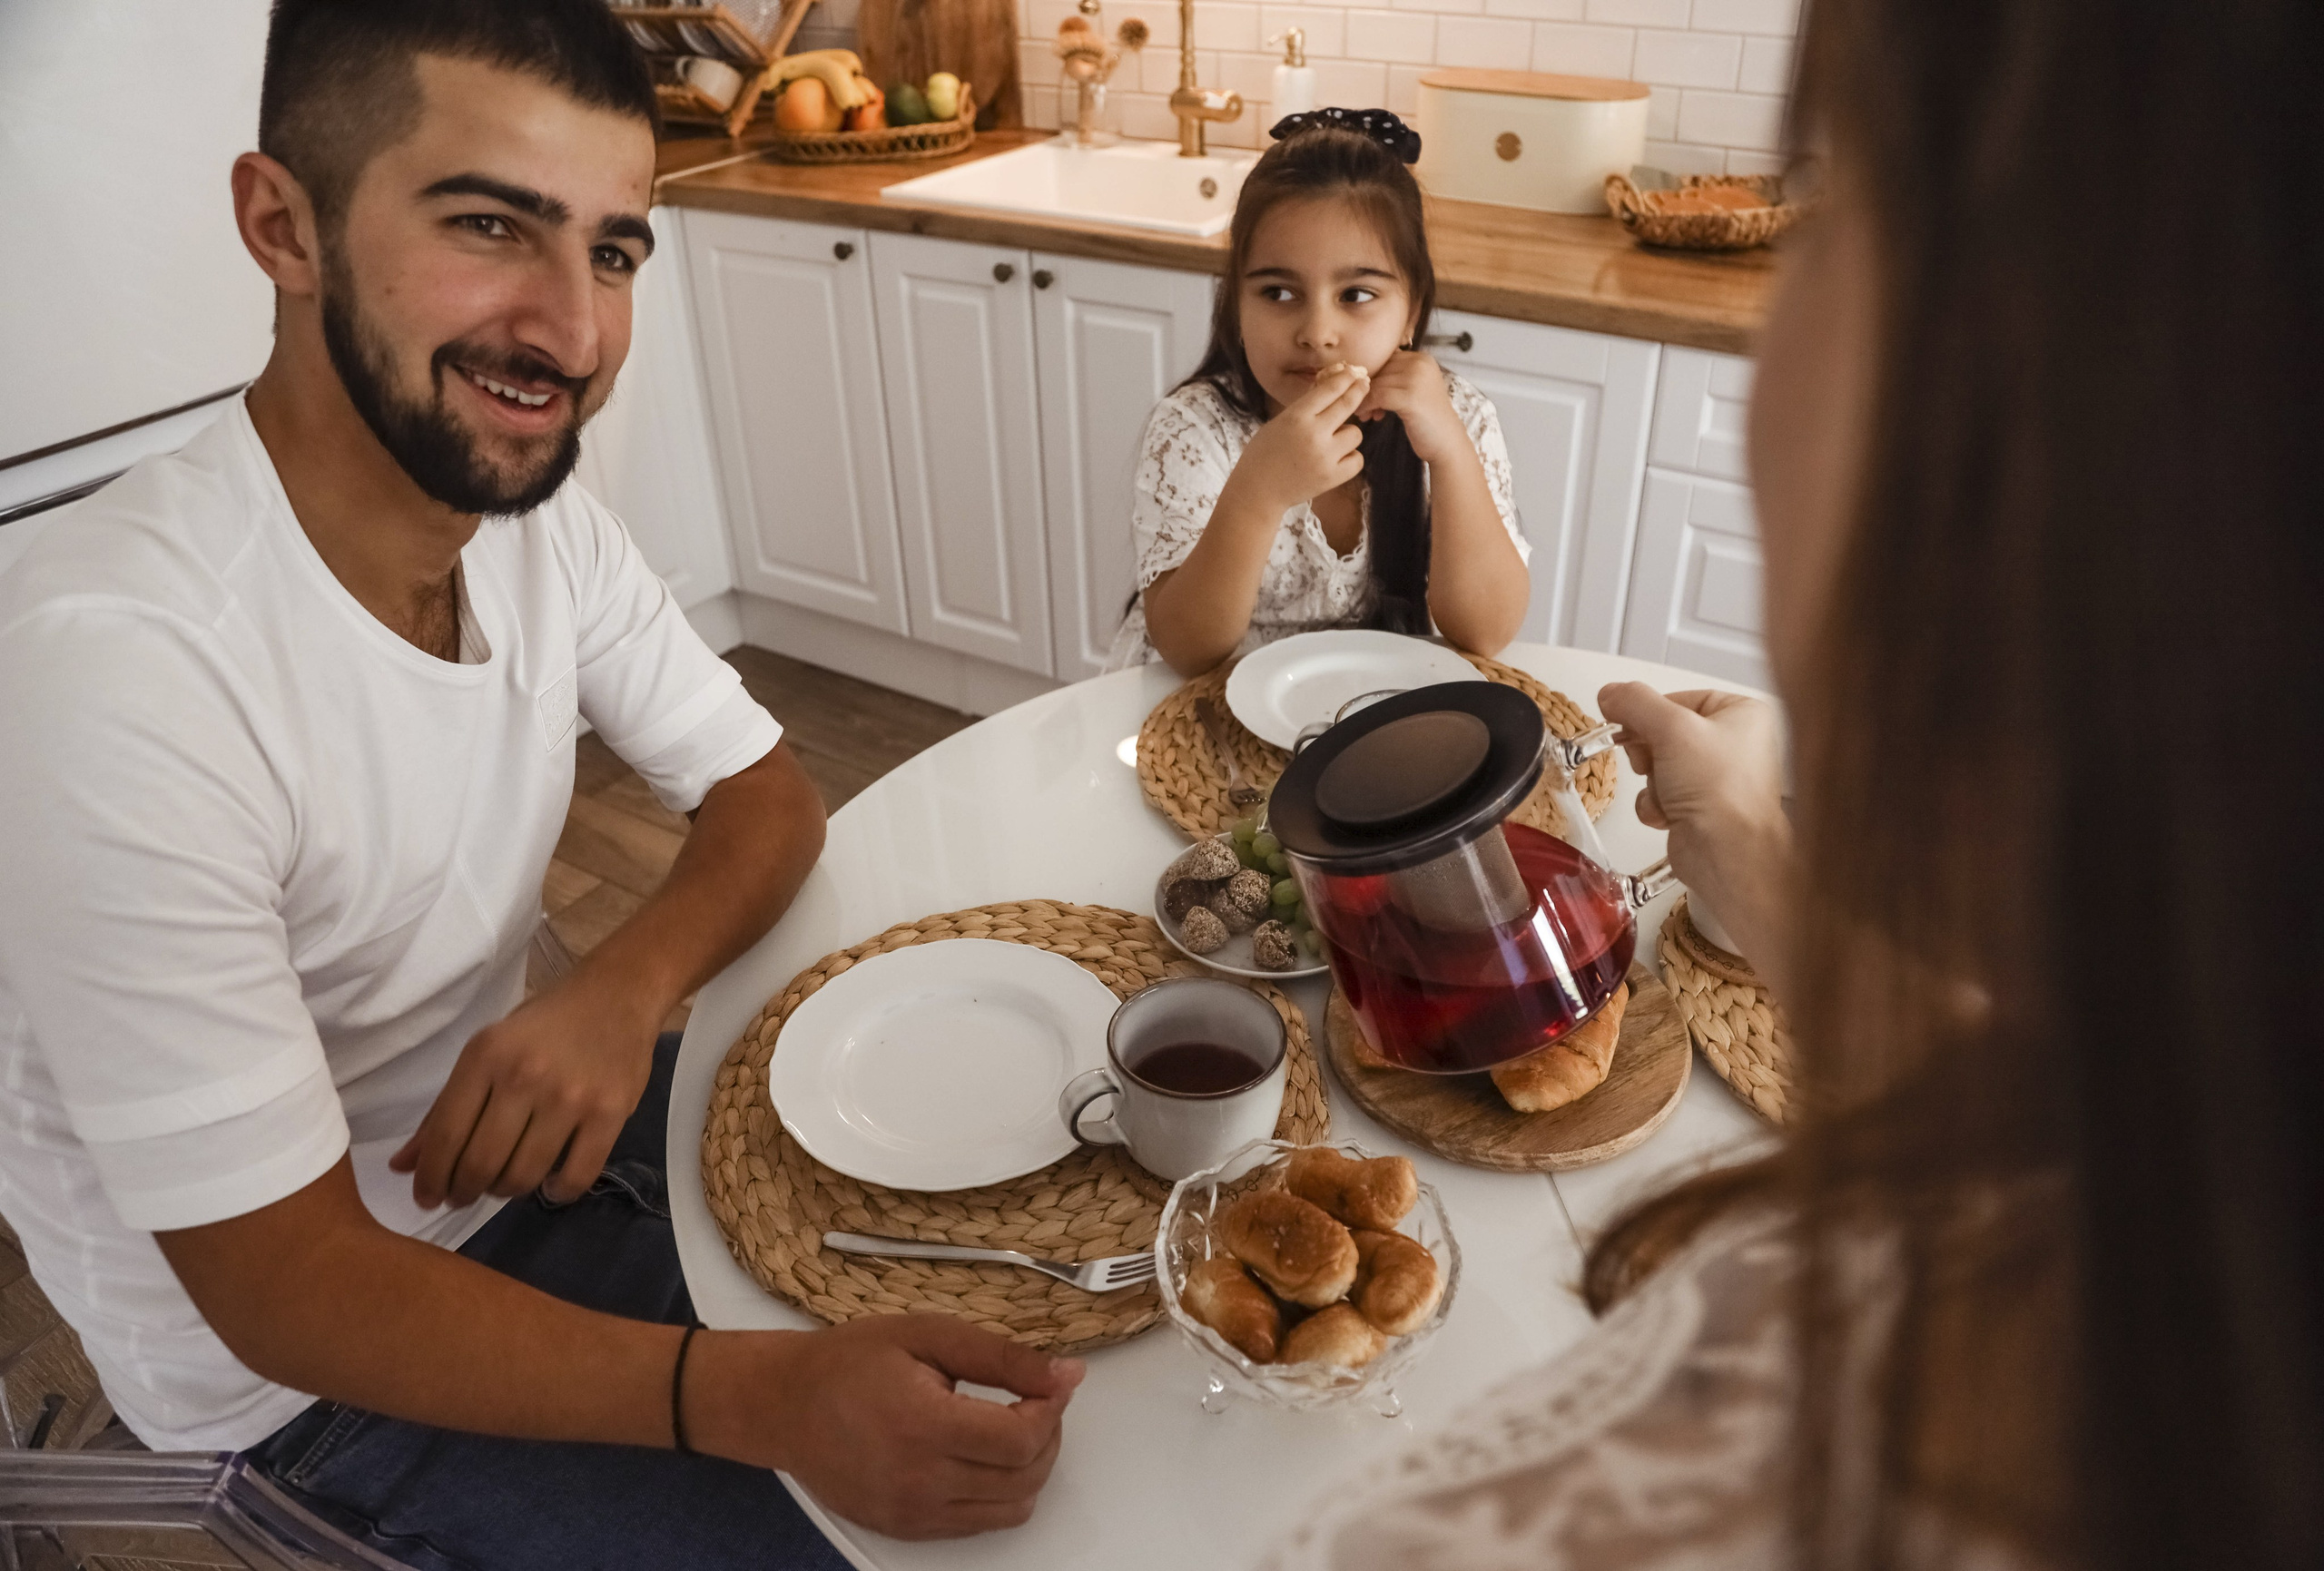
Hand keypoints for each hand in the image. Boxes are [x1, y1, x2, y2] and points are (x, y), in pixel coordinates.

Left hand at [389, 969, 660, 1208]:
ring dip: (506, 1192)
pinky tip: (550, 1185)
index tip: (427, 1198)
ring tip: (506, 1184)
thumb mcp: (488, 1051)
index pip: (445, 1134)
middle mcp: (525, 1076)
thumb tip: (404, 1167)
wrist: (619, 993)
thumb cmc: (545, 1023)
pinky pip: (577, 1175)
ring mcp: (570, 1096)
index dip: (430, 1178)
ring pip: (524, 1175)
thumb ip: (446, 1108)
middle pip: (481, 1162)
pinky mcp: (610, 1112)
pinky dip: (557, 1192)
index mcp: (486, 1055)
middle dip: (464, 1191)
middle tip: (465, 1196)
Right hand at [699, 1317, 1085, 1538]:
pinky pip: (980, 1524)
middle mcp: (918, 1481)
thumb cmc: (850, 1362)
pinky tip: (982, 1454)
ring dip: (1029, 1468)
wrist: (785, 1406)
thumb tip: (1066, 1374)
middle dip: (1048, 1435)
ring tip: (1011, 1427)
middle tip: (1037, 1399)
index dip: (1051, 1410)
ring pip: (1011, 1509)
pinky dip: (999, 1492)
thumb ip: (1002, 1357)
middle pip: (1025, 1479)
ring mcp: (912, 1513)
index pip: (1021, 1441)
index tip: (1050, 1382)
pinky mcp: (907, 1529)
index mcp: (922, 1425)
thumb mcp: (929, 1335)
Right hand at [1228, 362, 1368, 515]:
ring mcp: (1325, 457)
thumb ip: (1305, 408)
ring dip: (1347, 434)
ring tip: (1333, 441)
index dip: (1345, 378)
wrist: (1258, 491)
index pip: (1330, 389)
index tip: (1353, 373)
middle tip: (1363, 385)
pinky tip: (1337, 458)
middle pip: (1348, 404)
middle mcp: (1314, 434)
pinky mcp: (1332, 478)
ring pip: (1356, 433)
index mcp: (1297, 416)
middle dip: (1358, 391)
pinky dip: (1350, 457)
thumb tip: (1331, 388)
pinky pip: (1357, 459)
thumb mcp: (1280, 422)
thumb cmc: (1264, 453)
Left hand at [1353, 348, 1463, 462]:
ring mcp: (1416, 379)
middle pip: (1380, 370)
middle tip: (1362, 406)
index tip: (1367, 393)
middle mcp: (1420, 363)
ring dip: (1365, 399)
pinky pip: (1378, 396)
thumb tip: (1362, 373)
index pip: (1386, 359)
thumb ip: (1396, 377)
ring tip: (1364, 413)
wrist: (1447, 442)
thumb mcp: (1414, 389)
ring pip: (1376, 383)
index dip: (1373, 376)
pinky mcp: (1410, 397)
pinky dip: (1367, 406)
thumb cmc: (1427, 418)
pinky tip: (1367, 416)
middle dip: (1367, 388)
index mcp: (1422, 358)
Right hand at [1597, 683, 1792, 982]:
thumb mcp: (1671, 728)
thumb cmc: (1720, 790)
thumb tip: (1610, 694)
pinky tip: (1670, 814)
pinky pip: (1660, 794)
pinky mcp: (1700, 807)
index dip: (1649, 713)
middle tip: (1654, 760)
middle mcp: (1733, 743)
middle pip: (1664, 732)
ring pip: (1657, 765)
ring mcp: (1716, 778)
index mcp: (1742, 713)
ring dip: (1652, 782)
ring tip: (1668, 793)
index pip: (1678, 698)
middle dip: (1649, 752)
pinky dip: (1656, 804)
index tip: (1627, 722)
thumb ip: (1635, 703)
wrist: (1727, 853)